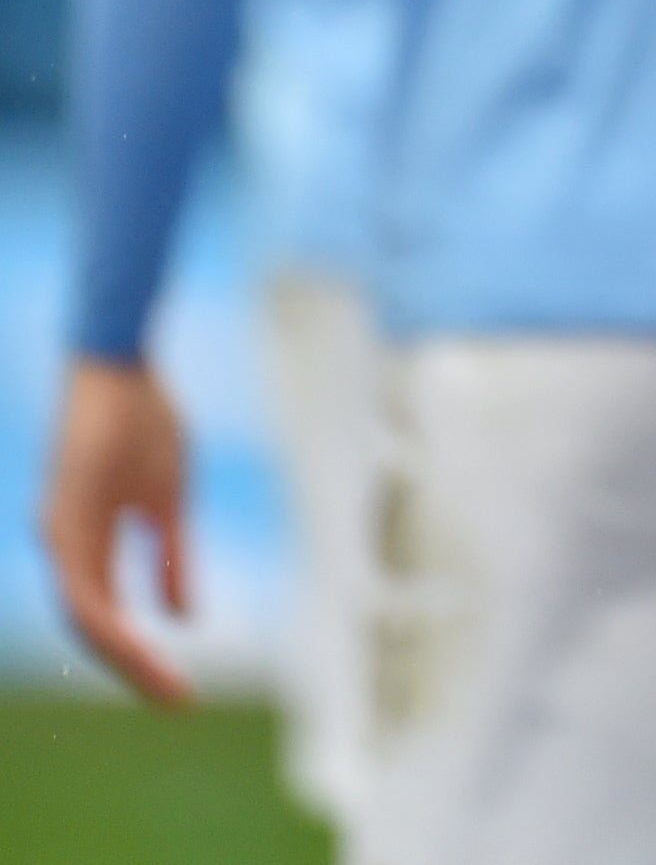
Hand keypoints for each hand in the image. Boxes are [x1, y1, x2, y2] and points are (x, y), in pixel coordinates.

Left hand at [42, 356, 193, 703]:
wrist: (123, 363)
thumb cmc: (145, 420)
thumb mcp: (169, 498)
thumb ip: (171, 556)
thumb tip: (184, 617)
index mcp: (90, 543)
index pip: (110, 616)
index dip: (141, 655)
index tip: (182, 689)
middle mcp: (67, 547)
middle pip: (93, 630)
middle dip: (135, 669)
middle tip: (176, 701)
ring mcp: (61, 536)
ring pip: (85, 619)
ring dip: (123, 656)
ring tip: (162, 685)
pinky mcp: (63, 522)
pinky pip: (81, 590)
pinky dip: (107, 622)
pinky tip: (135, 642)